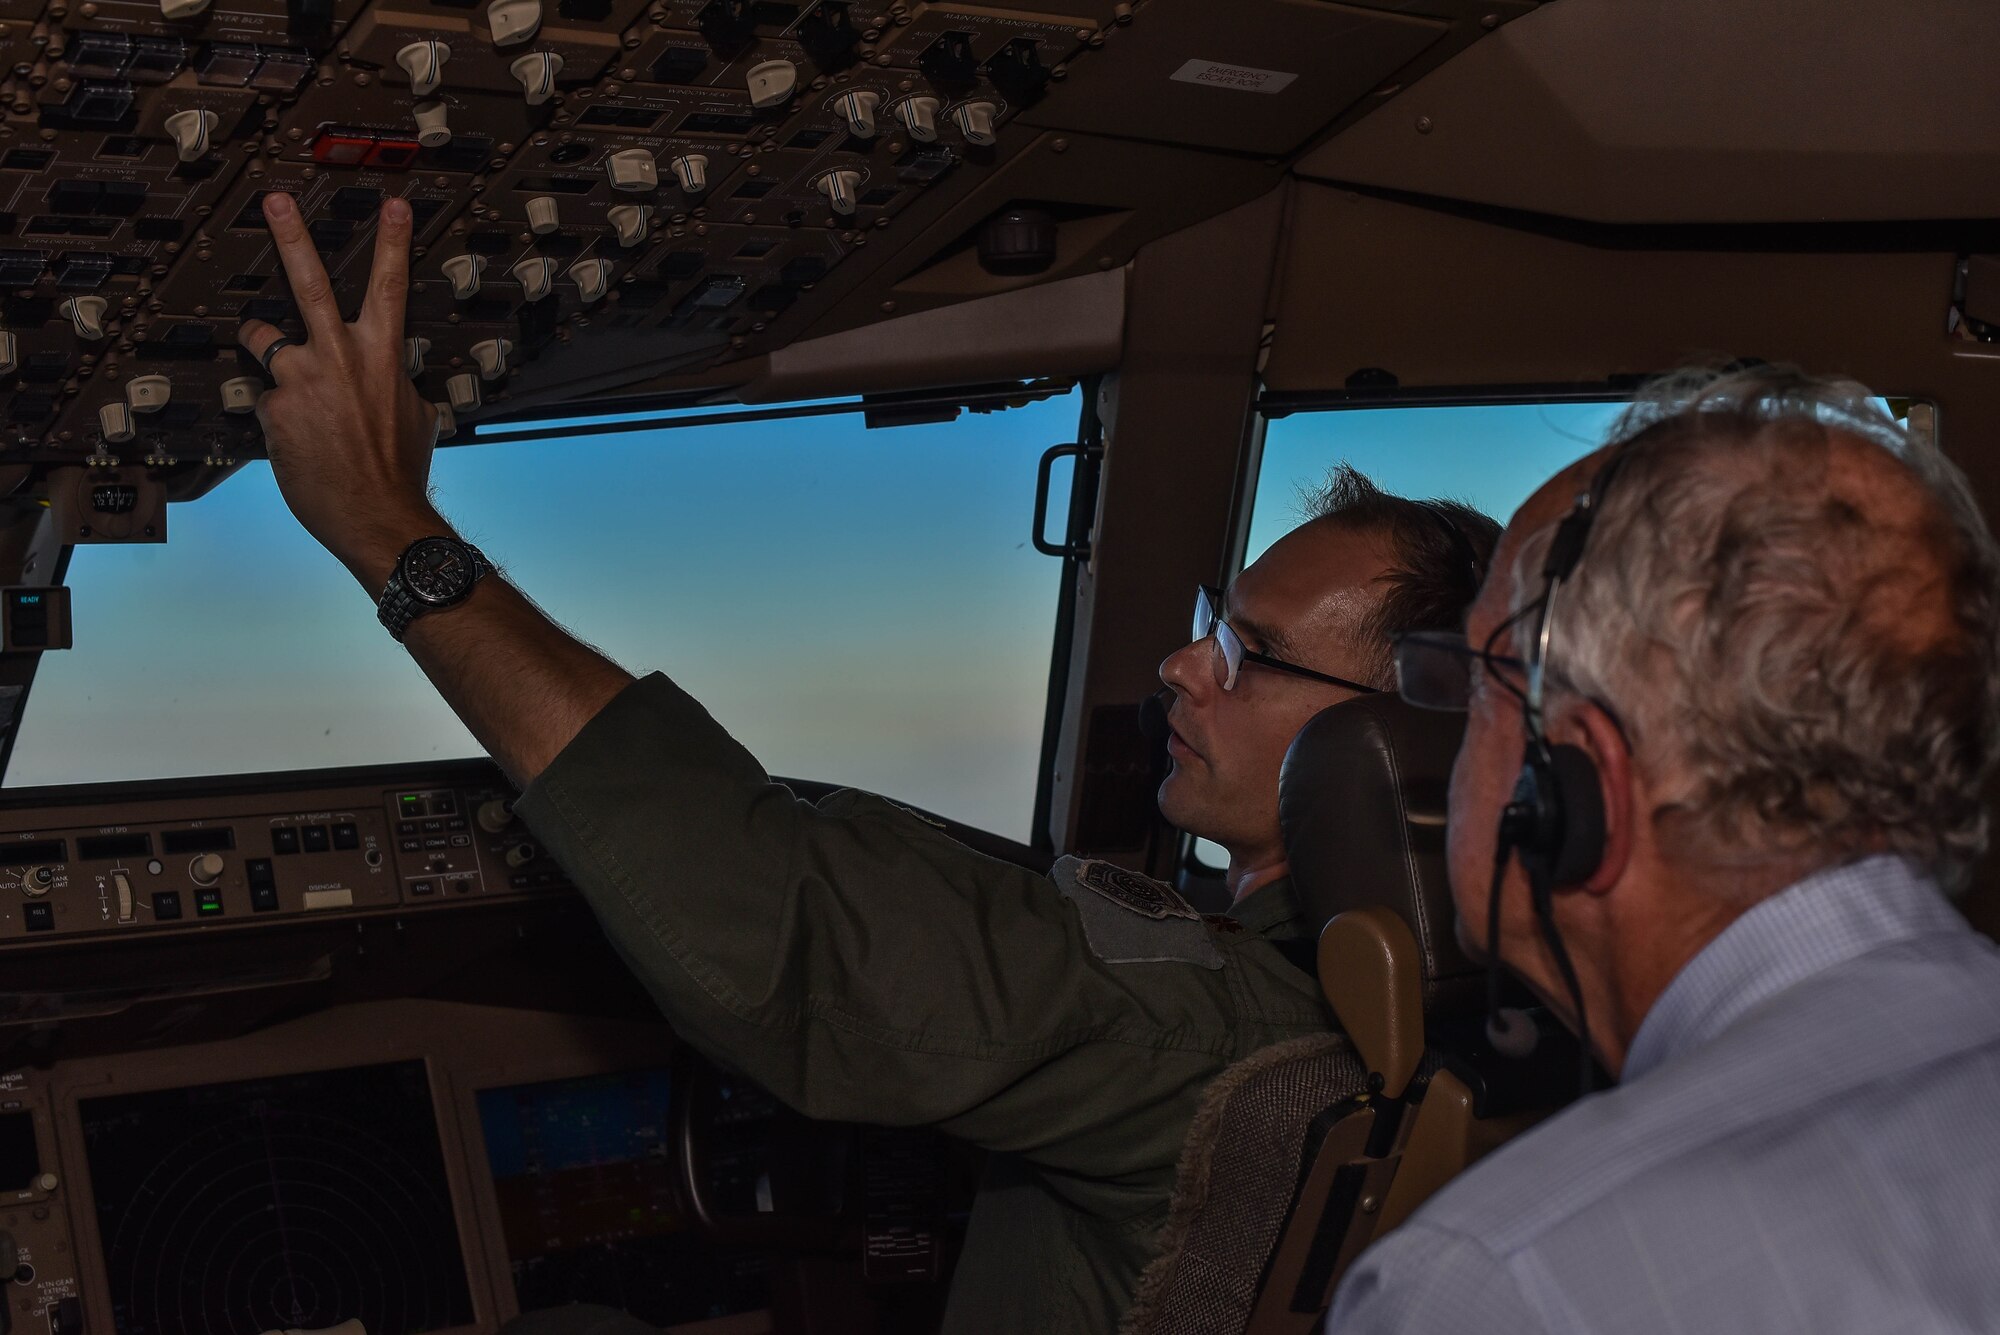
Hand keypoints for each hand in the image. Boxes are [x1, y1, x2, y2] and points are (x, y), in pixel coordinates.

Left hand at [238, 192, 444, 589]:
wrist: (378, 515)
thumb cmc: (400, 470)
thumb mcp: (417, 416)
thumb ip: (395, 383)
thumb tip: (390, 379)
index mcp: (383, 356)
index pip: (391, 287)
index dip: (393, 241)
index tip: (394, 205)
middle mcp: (340, 357)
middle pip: (310, 282)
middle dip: (291, 235)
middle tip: (275, 200)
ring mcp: (302, 380)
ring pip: (263, 340)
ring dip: (260, 342)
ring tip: (258, 344)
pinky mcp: (274, 409)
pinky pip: (264, 399)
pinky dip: (276, 414)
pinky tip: (294, 439)